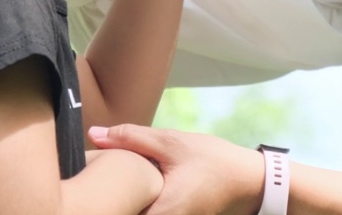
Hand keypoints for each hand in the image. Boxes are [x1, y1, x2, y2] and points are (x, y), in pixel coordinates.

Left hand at [88, 124, 262, 214]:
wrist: (249, 181)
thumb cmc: (214, 161)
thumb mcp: (172, 143)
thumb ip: (131, 138)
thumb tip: (93, 134)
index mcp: (160, 213)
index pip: (115, 211)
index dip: (101, 198)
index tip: (92, 177)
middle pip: (123, 211)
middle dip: (113, 199)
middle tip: (101, 174)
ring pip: (134, 212)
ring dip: (126, 201)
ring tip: (119, 180)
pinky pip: (148, 212)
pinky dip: (139, 202)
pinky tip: (140, 186)